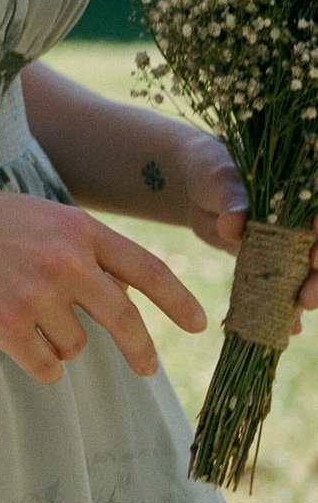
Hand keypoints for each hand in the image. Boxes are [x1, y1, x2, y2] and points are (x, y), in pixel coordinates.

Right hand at [0, 173, 206, 384]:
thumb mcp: (34, 217)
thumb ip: (79, 250)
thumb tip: (121, 298)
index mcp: (76, 228)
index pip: (146, 269)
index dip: (177, 300)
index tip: (196, 325)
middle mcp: (64, 261)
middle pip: (123, 319)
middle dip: (139, 350)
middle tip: (146, 368)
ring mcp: (35, 294)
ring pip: (75, 344)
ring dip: (55, 340)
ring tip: (15, 312)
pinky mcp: (5, 325)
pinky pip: (45, 365)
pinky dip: (34, 361)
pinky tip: (6, 334)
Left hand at [167, 131, 317, 320]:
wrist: (197, 192)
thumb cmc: (213, 174)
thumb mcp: (219, 182)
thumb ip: (230, 202)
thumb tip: (232, 224)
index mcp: (303, 193)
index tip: (315, 258)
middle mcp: (306, 222)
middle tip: (306, 299)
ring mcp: (295, 245)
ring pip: (310, 274)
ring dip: (309, 296)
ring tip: (295, 319)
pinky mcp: (279, 265)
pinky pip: (288, 287)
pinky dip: (288, 307)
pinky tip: (288, 328)